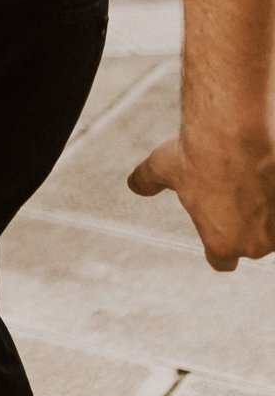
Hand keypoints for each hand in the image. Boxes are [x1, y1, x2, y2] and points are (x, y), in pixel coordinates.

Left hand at [128, 129, 274, 269]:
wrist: (236, 134)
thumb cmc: (198, 153)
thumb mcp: (164, 166)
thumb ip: (148, 181)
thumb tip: (134, 184)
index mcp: (221, 244)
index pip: (221, 262)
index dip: (219, 243)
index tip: (220, 227)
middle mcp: (254, 245)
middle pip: (252, 241)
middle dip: (246, 219)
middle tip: (236, 187)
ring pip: (274, 226)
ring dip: (267, 207)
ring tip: (252, 173)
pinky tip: (266, 172)